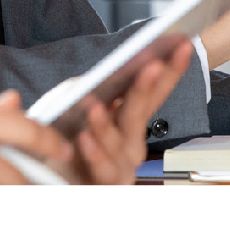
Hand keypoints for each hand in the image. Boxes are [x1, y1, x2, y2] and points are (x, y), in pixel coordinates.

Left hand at [51, 38, 193, 184]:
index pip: (155, 91)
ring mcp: (124, 165)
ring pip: (121, 143)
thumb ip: (83, 89)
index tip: (183, 44)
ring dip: (108, 125)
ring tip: (95, 107)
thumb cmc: (61, 144)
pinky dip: (95, 153)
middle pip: (142, 111)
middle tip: (152, 65)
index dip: (171, 69)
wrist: (46, 182)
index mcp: (129, 120)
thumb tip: (97, 77)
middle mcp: (132, 142)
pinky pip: (103, 169)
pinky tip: (85, 138)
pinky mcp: (107, 185)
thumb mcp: (68, 107)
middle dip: (147, 87)